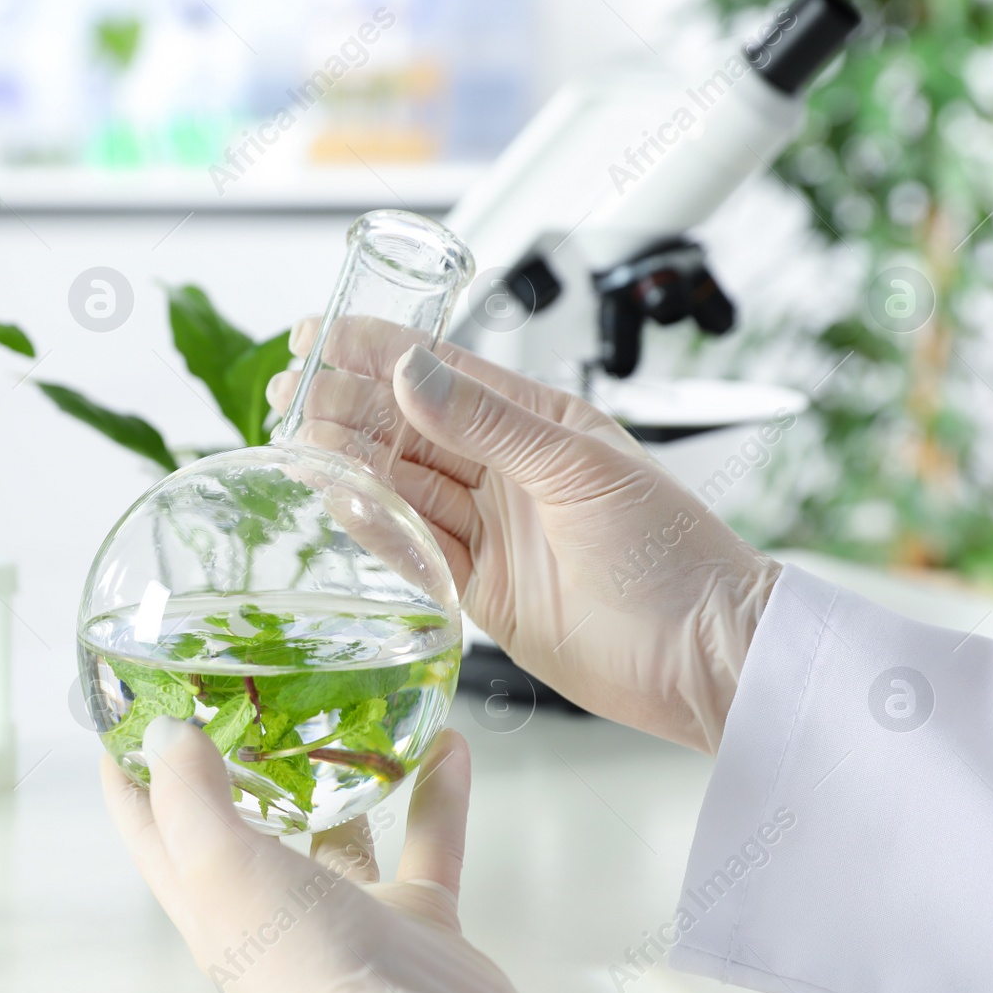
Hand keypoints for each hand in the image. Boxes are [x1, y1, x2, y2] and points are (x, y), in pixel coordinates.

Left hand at [101, 718, 533, 992]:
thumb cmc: (306, 974)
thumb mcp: (221, 870)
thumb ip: (190, 799)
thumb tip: (165, 736)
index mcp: (211, 906)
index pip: (156, 830)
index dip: (137, 774)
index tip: (132, 712)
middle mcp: (275, 913)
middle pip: (249, 825)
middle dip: (246, 763)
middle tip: (251, 694)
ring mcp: (348, 918)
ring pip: (342, 830)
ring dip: (347, 775)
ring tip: (352, 714)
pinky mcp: (417, 923)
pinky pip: (429, 843)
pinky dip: (439, 795)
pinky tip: (447, 747)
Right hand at [267, 317, 779, 751]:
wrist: (702, 658)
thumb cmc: (670, 555)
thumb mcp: (576, 469)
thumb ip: (487, 423)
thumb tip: (412, 372)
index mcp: (542, 423)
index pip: (444, 373)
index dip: (379, 351)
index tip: (320, 335)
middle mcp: (511, 472)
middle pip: (412, 429)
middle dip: (349, 406)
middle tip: (290, 394)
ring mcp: (493, 531)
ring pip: (404, 487)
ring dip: (352, 463)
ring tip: (298, 442)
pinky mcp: (480, 589)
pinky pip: (414, 548)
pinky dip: (375, 527)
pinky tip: (338, 502)